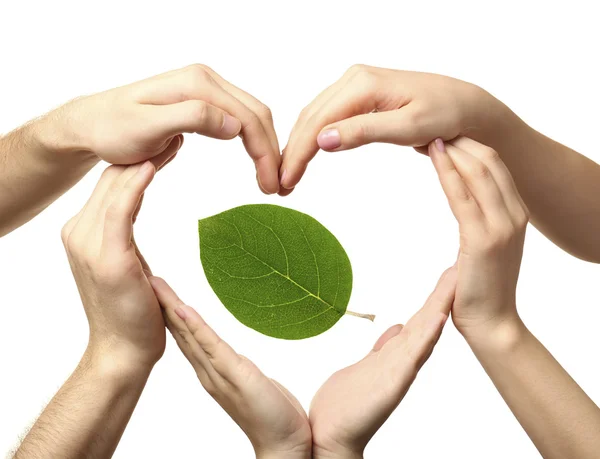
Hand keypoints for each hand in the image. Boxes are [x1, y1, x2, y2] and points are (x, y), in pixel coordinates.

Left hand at [40, 64, 280, 193]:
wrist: (92, 123)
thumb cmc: (113, 128)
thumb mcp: (147, 127)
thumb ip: (191, 118)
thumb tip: (235, 126)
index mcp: (197, 84)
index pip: (247, 117)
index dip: (265, 152)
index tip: (270, 186)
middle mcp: (206, 80)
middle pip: (256, 114)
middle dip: (272, 152)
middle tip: (277, 188)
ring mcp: (205, 90)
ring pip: (251, 117)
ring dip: (266, 148)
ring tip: (270, 179)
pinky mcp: (202, 102)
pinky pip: (237, 120)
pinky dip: (252, 142)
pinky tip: (256, 161)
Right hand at [61, 148, 176, 368]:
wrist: (122, 352)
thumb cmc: (132, 309)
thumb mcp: (125, 261)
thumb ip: (122, 231)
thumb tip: (131, 205)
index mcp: (84, 231)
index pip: (112, 184)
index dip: (139, 158)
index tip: (167, 138)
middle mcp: (79, 231)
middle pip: (114, 179)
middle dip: (145, 151)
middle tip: (176, 126)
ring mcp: (89, 243)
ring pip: (116, 187)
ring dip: (145, 158)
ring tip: (174, 135)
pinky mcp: (107, 257)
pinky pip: (120, 210)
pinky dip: (136, 184)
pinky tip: (152, 163)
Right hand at [150, 277, 311, 458]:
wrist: (284, 443)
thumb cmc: (270, 413)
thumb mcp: (247, 381)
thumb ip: (232, 366)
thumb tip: (225, 354)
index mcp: (212, 371)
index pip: (186, 336)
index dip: (170, 312)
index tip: (156, 290)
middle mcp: (209, 372)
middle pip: (180, 332)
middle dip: (162, 305)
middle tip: (144, 278)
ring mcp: (219, 374)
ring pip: (190, 335)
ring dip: (172, 309)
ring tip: (155, 285)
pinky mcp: (236, 375)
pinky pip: (211, 347)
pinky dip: (195, 327)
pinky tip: (182, 310)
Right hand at [279, 65, 503, 193]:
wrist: (465, 106)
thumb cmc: (445, 115)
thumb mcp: (408, 128)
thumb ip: (364, 131)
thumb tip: (322, 140)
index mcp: (362, 84)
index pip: (318, 122)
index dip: (298, 153)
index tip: (285, 181)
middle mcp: (354, 79)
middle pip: (310, 118)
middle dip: (292, 152)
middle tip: (280, 185)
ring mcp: (355, 86)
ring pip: (314, 117)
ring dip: (299, 146)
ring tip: (288, 176)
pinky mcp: (359, 97)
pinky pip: (327, 117)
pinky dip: (313, 138)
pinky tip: (306, 156)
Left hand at [309, 268, 456, 458]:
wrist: (331, 436)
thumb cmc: (346, 405)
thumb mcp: (366, 366)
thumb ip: (383, 349)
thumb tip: (394, 330)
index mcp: (395, 355)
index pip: (420, 319)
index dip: (436, 296)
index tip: (450, 271)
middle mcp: (402, 361)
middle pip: (427, 320)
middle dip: (444, 292)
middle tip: (463, 264)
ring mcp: (399, 371)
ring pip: (425, 332)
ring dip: (440, 305)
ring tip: (456, 279)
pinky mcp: (393, 383)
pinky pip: (413, 355)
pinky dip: (427, 335)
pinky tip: (439, 317)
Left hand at [429, 137, 528, 338]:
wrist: (492, 324)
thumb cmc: (481, 287)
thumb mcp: (485, 245)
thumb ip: (479, 220)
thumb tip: (463, 204)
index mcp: (516, 213)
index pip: (495, 165)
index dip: (470, 144)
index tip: (445, 131)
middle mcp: (515, 213)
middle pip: (489, 160)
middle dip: (461, 138)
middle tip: (432, 123)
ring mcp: (502, 225)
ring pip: (479, 171)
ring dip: (453, 147)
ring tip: (429, 131)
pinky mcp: (482, 238)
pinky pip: (462, 195)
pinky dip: (447, 170)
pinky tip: (433, 154)